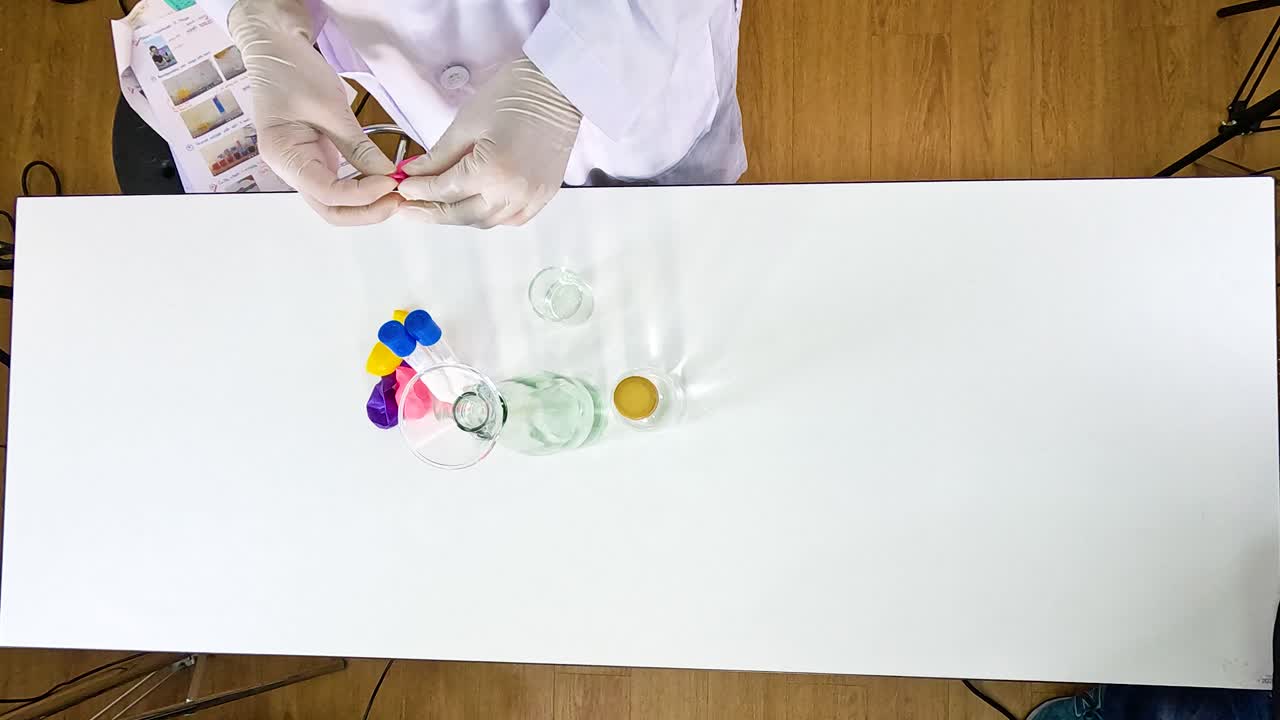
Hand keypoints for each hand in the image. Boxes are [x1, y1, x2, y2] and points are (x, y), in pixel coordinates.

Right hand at [228, 0, 400, 224]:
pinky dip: (362, 189)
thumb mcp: (330, 107)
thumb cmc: (294, 72)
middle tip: (399, 199)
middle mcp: (290, 169)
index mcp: (283, 156)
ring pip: (335, 203)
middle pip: (330, 209)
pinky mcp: (317, 159)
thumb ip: (357, 146)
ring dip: (366, 204)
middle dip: (366, 211)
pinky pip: (340, 185)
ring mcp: (303, 166)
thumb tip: (387, 174)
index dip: (362, 195)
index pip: (327, 194)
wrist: (276, 50)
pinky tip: (384, 181)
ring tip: (396, 192)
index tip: (391, 182)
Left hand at [398, 57, 580, 228]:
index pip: (443, 190)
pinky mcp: (543, 196)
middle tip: (408, 207)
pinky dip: (488, 217)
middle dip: (430, 212)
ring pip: (485, 222)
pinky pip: (510, 220)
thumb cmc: (514, 95)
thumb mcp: (466, 123)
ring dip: (458, 216)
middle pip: (461, 215)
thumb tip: (414, 174)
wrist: (556, 88)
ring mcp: (531, 198)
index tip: (401, 188)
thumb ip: (438, 156)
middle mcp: (512, 192)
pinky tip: (473, 206)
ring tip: (437, 206)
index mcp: (491, 171)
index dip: (417, 191)